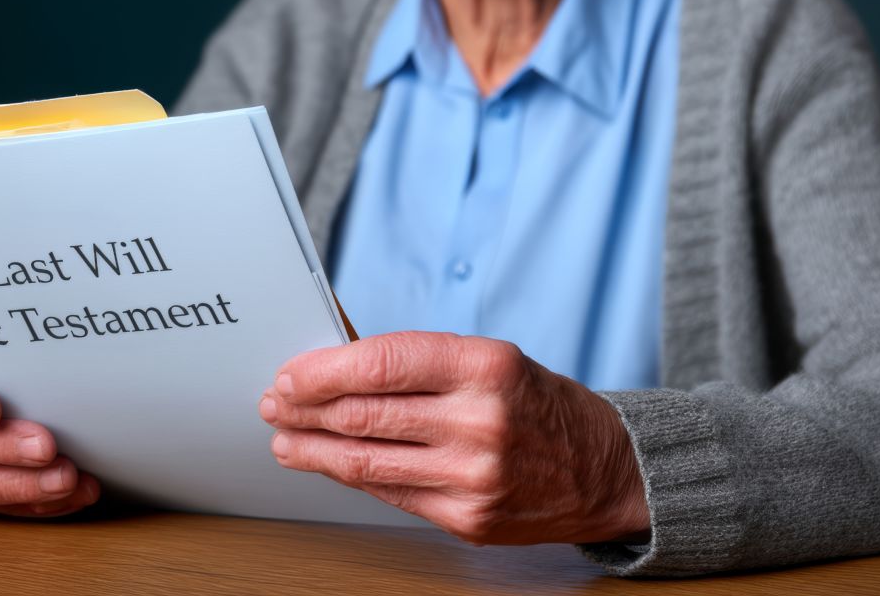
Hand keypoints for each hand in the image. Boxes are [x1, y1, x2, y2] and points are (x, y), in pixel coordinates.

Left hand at [258, 330, 649, 545]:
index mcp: (486, 366)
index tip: (291, 373)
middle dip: (306, 409)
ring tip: (285, 439)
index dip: (323, 370)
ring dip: (313, 449)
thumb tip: (335, 364)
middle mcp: (480, 421)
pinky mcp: (467, 519)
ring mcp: (473, 476)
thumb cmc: (536, 405)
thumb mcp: (489, 359)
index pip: (381, 362)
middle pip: (365, 414)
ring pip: (367, 461)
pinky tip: (327, 465)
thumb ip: (418, 362)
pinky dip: (350, 476)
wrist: (603, 469)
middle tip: (276, 403)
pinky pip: (390, 494)